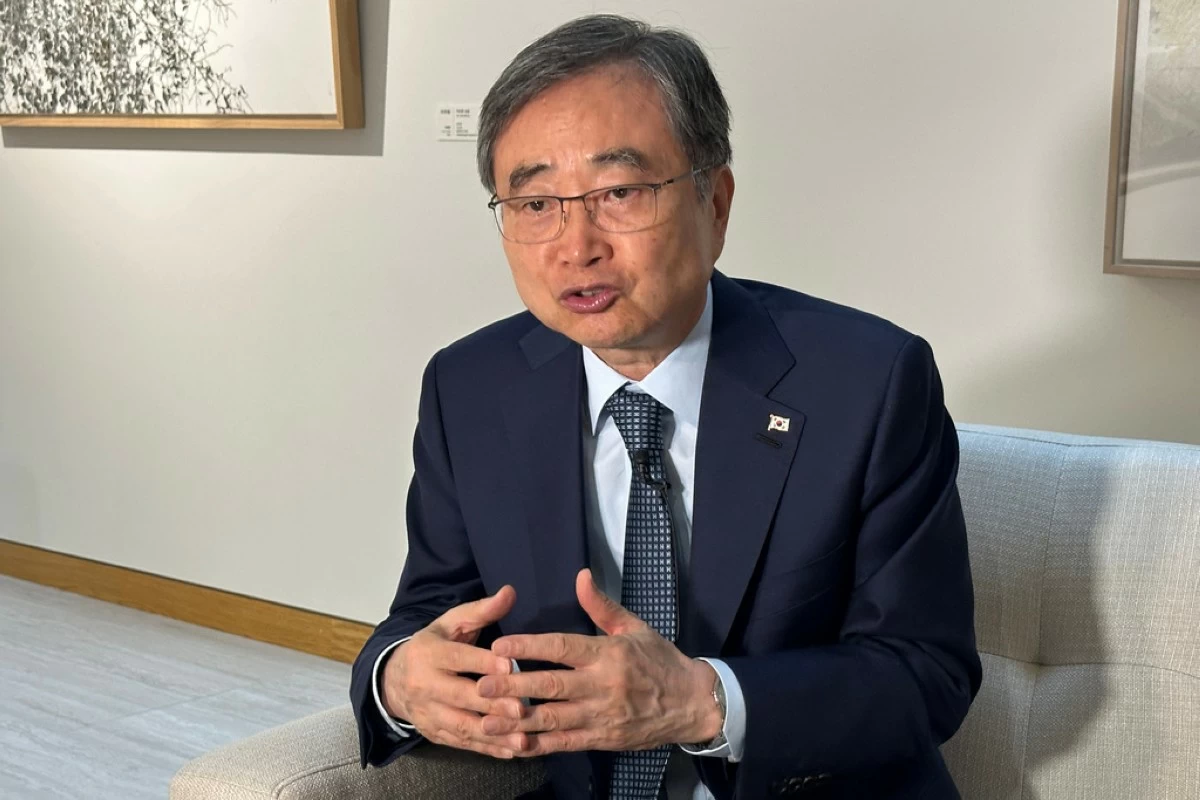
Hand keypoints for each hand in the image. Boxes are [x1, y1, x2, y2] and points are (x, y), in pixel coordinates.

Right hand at [380, 586, 531, 758]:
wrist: (393, 680)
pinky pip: (462, 744)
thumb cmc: (432, 646)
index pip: (458, 658)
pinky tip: (511, 751)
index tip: (509, 666)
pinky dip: (487, 749)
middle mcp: (424, 685)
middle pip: (460, 697)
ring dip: (493, 734)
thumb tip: (510, 592)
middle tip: (522, 709)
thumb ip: (481, 610)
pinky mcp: (433, 734)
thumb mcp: (451, 623)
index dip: (483, 662)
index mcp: (428, 653)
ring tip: (522, 738)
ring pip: (461, 726)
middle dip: (492, 705)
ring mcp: (427, 713)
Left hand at [475, 569, 721, 755]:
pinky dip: (540, 745)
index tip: (500, 647)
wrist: (693, 703)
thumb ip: (601, 605)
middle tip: (481, 685)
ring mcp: (603, 715)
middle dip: (513, 686)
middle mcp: (603, 685)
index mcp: (608, 653)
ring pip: (554, 718)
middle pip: (551, 685)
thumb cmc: (660, 660)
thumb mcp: (634, 627)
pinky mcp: (604, 739)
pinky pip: (567, 743)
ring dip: (518, 719)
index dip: (529, 647)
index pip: (562, 647)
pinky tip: (515, 744)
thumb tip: (580, 575)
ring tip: (486, 719)